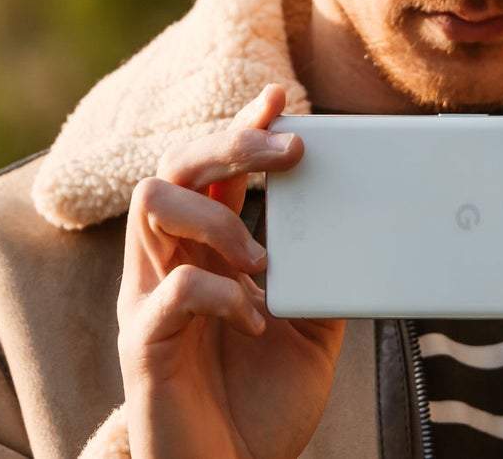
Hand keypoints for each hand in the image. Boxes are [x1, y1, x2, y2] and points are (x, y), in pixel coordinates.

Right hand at [117, 84, 344, 457]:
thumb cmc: (263, 403)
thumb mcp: (312, 331)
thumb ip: (324, 279)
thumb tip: (359, 231)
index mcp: (208, 255)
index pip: (214, 172)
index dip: (241, 129)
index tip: (280, 98)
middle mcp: (170, 265)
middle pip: (176, 167)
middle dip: (233, 145)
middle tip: (289, 152)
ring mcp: (150, 300)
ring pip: (155, 204)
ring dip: (220, 218)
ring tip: (265, 260)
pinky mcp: (143, 344)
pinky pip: (172, 290)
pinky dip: (223, 293)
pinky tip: (256, 318)